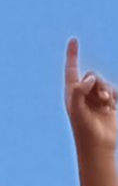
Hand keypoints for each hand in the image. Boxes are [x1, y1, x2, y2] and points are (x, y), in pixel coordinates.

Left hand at [65, 38, 117, 152]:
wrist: (97, 145)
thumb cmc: (83, 129)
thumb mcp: (77, 109)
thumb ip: (79, 91)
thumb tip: (88, 78)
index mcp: (71, 95)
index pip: (72, 71)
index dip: (73, 55)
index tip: (73, 40)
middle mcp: (82, 95)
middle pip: (92, 76)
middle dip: (98, 84)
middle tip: (101, 99)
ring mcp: (95, 100)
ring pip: (104, 83)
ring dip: (107, 91)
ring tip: (106, 104)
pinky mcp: (108, 105)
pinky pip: (114, 91)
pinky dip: (114, 96)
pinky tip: (111, 107)